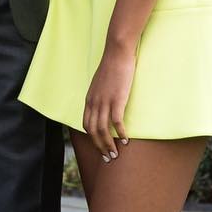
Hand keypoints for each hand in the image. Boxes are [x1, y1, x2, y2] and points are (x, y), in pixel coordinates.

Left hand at [83, 42, 134, 161]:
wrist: (117, 53)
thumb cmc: (112, 67)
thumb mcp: (101, 84)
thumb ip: (100, 96)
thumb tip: (105, 105)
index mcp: (89, 99)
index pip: (86, 124)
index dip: (92, 138)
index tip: (100, 148)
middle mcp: (94, 102)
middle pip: (92, 130)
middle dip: (99, 146)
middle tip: (108, 158)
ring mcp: (105, 101)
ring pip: (103, 129)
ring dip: (108, 144)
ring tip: (115, 154)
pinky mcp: (117, 99)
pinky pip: (116, 122)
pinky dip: (120, 133)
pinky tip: (125, 141)